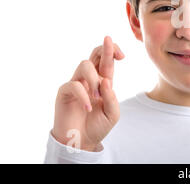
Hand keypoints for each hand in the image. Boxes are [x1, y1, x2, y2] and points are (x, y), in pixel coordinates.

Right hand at [51, 36, 124, 150]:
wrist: (81, 143)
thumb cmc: (97, 126)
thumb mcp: (112, 113)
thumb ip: (111, 97)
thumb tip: (105, 80)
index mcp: (103, 81)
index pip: (107, 60)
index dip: (112, 51)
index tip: (122, 55)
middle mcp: (89, 79)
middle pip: (94, 54)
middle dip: (104, 48)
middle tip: (114, 52)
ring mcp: (76, 84)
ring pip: (84, 65)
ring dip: (94, 78)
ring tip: (97, 95)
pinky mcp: (64, 93)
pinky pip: (73, 85)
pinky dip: (83, 95)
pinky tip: (88, 108)